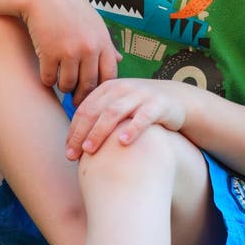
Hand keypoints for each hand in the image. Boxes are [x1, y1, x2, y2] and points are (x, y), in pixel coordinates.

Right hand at [21, 0, 120, 104]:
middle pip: (89, 85)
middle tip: (76, 100)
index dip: (103, 89)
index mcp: (103, 40)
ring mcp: (69, 50)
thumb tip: (120, 60)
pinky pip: (49, 79)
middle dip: (82, 95)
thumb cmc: (69, 7)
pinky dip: (47, 79)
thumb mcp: (94, 22)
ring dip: (63, 87)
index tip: (95, 94)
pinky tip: (46, 73)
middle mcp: (89, 47)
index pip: (110, 75)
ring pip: (67, 85)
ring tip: (60, 82)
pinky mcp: (48, 52)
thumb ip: (106, 43)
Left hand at [65, 78, 189, 159]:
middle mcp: (122, 88)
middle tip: (72, 155)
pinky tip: (123, 143)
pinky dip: (132, 129)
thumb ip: (99, 116)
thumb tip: (73, 143)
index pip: (85, 109)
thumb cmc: (140, 108)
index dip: (74, 130)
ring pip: (115, 112)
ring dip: (99, 131)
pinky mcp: (158, 104)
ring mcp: (140, 94)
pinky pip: (143, 117)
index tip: (67, 152)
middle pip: (96, 110)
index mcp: (109, 88)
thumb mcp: (119, 106)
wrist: (176, 99)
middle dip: (81, 133)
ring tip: (90, 150)